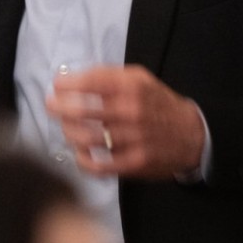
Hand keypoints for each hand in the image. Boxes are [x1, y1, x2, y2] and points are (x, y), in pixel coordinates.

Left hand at [47, 66, 206, 179]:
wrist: (192, 134)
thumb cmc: (158, 103)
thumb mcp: (141, 79)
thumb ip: (110, 76)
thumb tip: (72, 78)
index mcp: (131, 87)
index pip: (90, 82)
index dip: (67, 84)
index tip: (56, 85)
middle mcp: (130, 112)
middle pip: (81, 111)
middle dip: (58, 108)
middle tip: (50, 107)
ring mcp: (131, 139)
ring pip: (85, 138)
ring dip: (68, 133)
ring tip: (66, 129)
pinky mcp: (133, 163)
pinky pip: (98, 166)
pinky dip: (82, 161)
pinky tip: (79, 154)